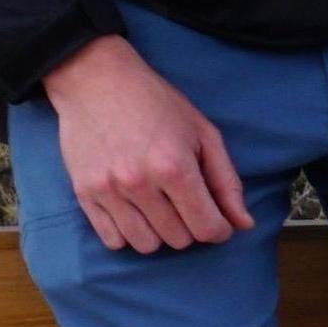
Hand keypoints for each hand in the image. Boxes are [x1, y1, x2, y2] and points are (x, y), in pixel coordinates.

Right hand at [42, 35, 250, 253]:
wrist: (95, 80)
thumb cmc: (156, 103)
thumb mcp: (203, 134)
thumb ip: (226, 182)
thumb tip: (244, 224)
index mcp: (174, 167)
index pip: (207, 228)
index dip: (220, 230)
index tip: (218, 221)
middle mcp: (139, 184)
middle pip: (179, 240)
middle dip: (191, 228)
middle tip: (186, 204)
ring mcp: (108, 191)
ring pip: (146, 245)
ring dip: (160, 234)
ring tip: (161, 208)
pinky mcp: (83, 194)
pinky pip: (112, 240)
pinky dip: (128, 234)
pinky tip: (136, 212)